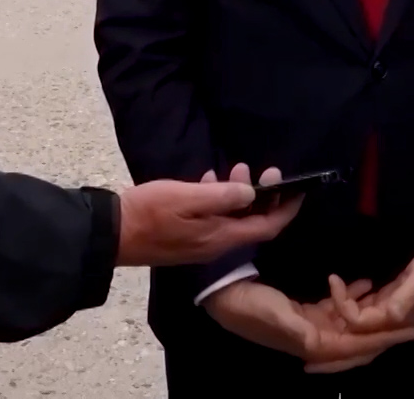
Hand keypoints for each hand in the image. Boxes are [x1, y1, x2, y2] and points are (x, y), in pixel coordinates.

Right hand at [116, 163, 300, 267]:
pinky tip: (210, 180)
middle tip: (267, 171)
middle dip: (265, 197)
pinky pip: (214, 219)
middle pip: (252, 224)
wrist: (112, 234)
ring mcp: (201, 244)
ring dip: (241, 195)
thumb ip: (222, 196)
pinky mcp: (187, 238)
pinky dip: (219, 200)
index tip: (300, 190)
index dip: (287, 210)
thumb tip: (252, 194)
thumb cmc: (149, 213)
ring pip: (233, 220)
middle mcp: (216, 245)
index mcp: (222, 237)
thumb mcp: (187, 197)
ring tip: (238, 167)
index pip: (267, 227)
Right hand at [205, 277, 413, 371]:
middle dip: (384, 332)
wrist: (224, 291)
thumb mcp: (277, 317)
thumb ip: (302, 333)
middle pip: (358, 340)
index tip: (412, 331)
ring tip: (393, 298)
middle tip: (412, 322)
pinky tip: (366, 284)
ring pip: (350, 323)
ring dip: (370, 313)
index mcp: (311, 344)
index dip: (384, 339)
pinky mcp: (304, 312)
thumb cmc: (251, 305)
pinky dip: (352, 298)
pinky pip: (336, 309)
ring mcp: (310, 326)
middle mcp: (315, 339)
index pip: (356, 346)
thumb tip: (324, 347)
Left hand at [324, 238, 413, 362]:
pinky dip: (354, 308)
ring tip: (317, 333)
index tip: (333, 281)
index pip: (361, 327)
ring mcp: (396, 310)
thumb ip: (403, 300)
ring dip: (341, 330)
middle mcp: (395, 321)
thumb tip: (385, 318)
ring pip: (362, 329)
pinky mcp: (397, 297)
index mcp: (399, 319)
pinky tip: (343, 299)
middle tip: (306, 364)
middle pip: (360, 344)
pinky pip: (370, 311)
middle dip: (335, 357)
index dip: (342, 310)